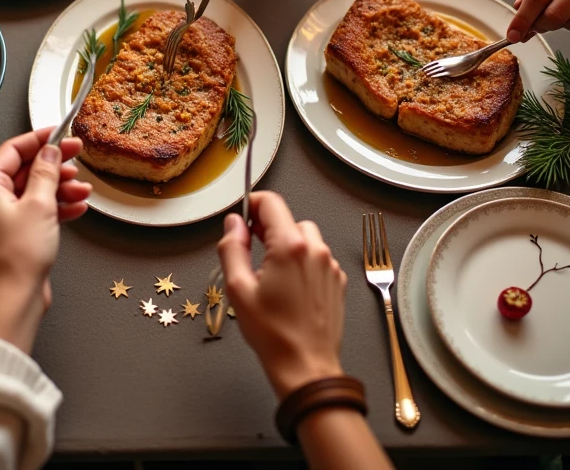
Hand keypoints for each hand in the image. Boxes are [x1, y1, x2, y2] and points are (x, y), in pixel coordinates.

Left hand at [0, 128, 90, 350]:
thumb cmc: (18, 257)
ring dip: (59, 188)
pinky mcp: (11, 236)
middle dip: (54, 166)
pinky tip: (76, 208)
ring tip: (82, 190)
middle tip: (77, 156)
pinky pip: (35, 212)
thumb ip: (46, 172)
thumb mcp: (40, 204)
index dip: (39, 139)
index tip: (60, 132)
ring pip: (32, 192)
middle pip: (24, 171)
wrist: (14, 300)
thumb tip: (50, 151)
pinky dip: (55, 208)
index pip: (12, 150)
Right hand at [217, 191, 347, 398]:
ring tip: (272, 274)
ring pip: (306, 237)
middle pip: (288, 219)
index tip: (242, 217)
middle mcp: (315, 250)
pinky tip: (290, 287)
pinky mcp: (337, 281)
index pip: (272, 203)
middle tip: (251, 250)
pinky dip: (303, 263)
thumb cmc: (273, 333)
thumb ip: (232, 248)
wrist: (305, 365)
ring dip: (288, 245)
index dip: (252, 205)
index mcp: (290, 247)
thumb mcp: (238, 288)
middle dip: (268, 229)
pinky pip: (318, 258)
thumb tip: (233, 225)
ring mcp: (329, 266)